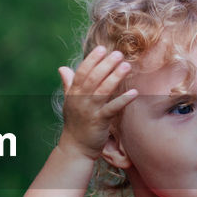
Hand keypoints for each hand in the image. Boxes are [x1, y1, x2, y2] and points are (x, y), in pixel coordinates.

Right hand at [57, 46, 136, 160]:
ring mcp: (90, 111)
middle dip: (106, 64)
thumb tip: (62, 68)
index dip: (92, 60)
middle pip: (93, 78)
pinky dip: (123, 100)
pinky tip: (134, 93)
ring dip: (115, 77)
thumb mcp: (69, 102)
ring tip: (126, 66)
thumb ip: (68, 84)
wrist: (75, 148)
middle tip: (118, 54)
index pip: (82, 72)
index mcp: (73, 93)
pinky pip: (112, 109)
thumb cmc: (75, 123)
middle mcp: (80, 100)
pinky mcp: (99, 122)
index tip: (102, 49)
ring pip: (103, 90)